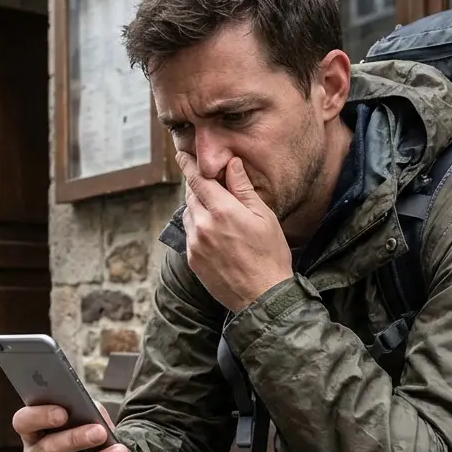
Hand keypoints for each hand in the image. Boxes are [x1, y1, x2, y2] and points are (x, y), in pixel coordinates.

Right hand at [13, 402, 146, 451]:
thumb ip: (85, 414)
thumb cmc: (79, 438)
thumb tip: (96, 415)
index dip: (39, 416)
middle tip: (100, 432)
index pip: (23, 422)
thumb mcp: (80, 421)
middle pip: (47, 449)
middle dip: (75, 440)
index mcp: (32, 433)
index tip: (63, 412)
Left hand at [178, 153, 293, 312]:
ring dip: (197, 207)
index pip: (198, 179)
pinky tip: (214, 232)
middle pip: (191, 196)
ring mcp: (195, 244)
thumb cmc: (270, 255)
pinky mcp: (192, 260)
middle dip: (197, 186)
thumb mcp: (264, 217)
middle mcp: (203, 225)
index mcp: (222, 211)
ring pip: (189, 215)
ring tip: (215, 210)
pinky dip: (197, 227)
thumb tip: (231, 164)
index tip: (182, 155)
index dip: (188, 165)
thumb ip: (243, 189)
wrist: (262, 297)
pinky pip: (190, 234)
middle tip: (207, 182)